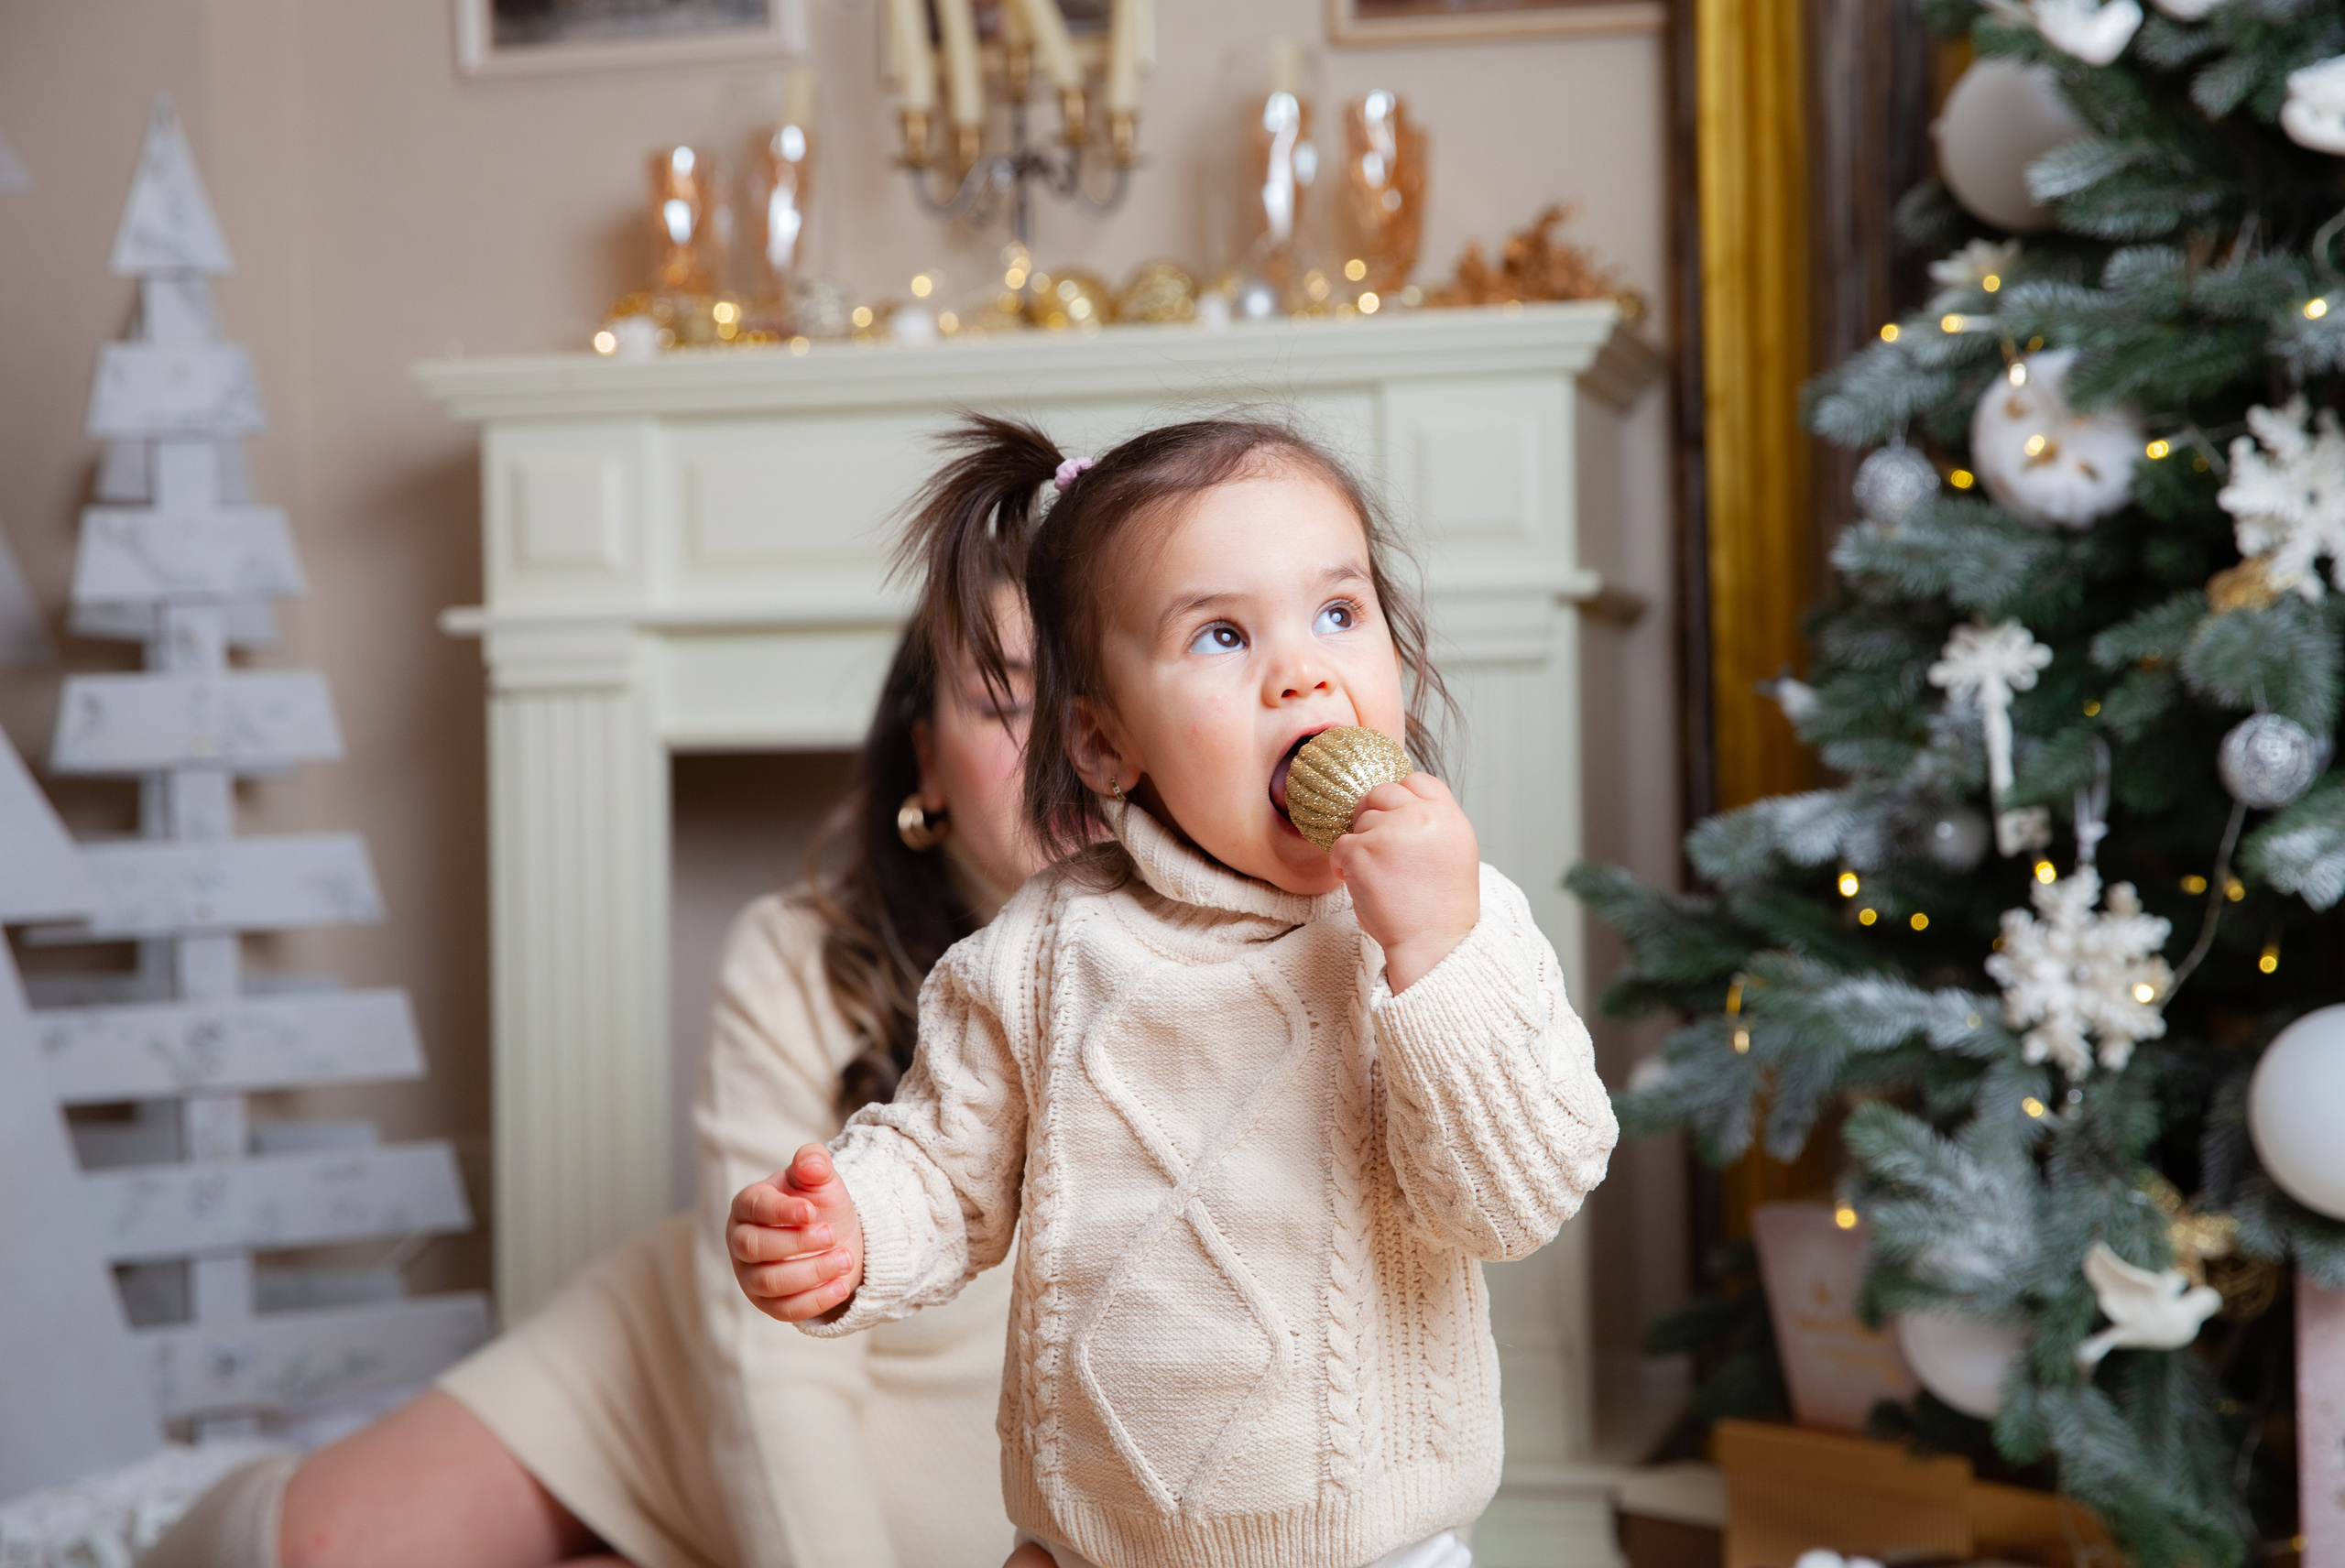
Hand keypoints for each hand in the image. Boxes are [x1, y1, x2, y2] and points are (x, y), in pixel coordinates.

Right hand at [729, 1144, 865, 1322]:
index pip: (754, 1207)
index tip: (811, 1211)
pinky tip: (841, 1286)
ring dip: (811, 1272)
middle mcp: (740, 1241)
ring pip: (769, 1282)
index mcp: (748, 1205)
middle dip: (796, 1243)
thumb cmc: (819, 1205)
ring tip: (846, 1259)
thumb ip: (814, 1163)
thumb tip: (810, 1162)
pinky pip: (785, 1310)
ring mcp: (750, 1276)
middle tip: (832, 1235)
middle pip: (754, 1247)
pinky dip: (815, 1300)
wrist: (834, 1239)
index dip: (781, 1211)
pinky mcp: (767, 1304)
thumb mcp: (821, 1180)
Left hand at [1329, 772, 1479, 993]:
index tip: (1395, 820)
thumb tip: (1398, 805)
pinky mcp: (1362, 851)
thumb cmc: (1440, 907)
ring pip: (1359, 820)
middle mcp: (1421, 817)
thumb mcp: (1452, 852)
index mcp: (1448, 816)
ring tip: (1378, 877)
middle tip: (1374, 846)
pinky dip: (1342, 865)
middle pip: (1382, 792)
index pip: (1416, 780)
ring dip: (1360, 845)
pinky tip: (1361, 885)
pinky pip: (1339, 846)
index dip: (1400, 798)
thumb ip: (1430, 823)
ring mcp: (1389, 831)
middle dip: (1372, 815)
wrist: (1433, 944)